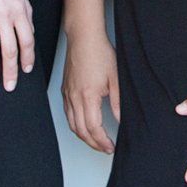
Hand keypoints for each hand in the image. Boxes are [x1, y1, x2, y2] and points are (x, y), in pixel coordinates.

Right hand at [62, 31, 121, 153]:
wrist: (84, 38)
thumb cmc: (100, 53)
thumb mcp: (116, 78)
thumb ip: (118, 102)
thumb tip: (122, 120)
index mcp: (88, 96)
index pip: (93, 128)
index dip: (102, 141)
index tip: (111, 147)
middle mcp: (74, 97)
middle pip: (80, 130)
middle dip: (93, 143)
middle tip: (105, 148)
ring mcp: (67, 94)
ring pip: (72, 124)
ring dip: (84, 136)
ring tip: (96, 141)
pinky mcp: (65, 90)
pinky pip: (67, 114)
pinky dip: (75, 125)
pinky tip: (84, 126)